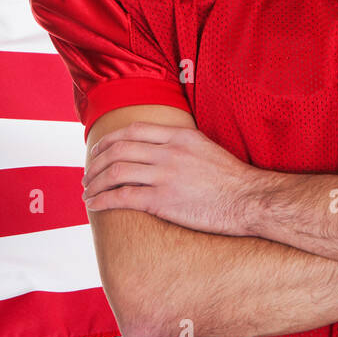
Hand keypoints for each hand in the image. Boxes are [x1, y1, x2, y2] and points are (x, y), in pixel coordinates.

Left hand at [81, 121, 260, 235]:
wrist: (249, 200)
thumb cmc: (231, 179)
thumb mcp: (206, 149)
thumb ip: (181, 144)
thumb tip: (159, 148)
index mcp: (180, 136)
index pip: (133, 131)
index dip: (110, 140)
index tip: (99, 149)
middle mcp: (169, 152)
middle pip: (119, 150)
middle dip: (96, 161)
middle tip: (88, 173)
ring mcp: (165, 176)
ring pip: (116, 172)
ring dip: (95, 182)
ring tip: (88, 191)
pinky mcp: (163, 201)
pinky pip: (123, 197)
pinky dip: (103, 200)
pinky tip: (95, 205)